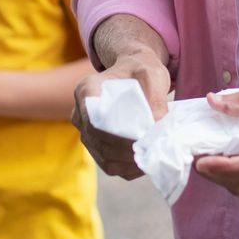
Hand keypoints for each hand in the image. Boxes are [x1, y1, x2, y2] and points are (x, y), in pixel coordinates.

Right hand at [72, 48, 170, 180]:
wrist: (134, 72)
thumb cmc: (141, 69)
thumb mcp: (151, 74)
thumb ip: (155, 98)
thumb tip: (158, 127)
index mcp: (87, 91)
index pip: (93, 121)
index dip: (116, 136)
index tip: (141, 139)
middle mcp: (80, 114)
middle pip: (99, 143)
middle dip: (127, 152)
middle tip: (153, 152)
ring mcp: (87, 132)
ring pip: (104, 159)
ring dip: (129, 163)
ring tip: (152, 158)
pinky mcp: (97, 146)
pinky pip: (110, 165)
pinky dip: (128, 169)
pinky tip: (146, 163)